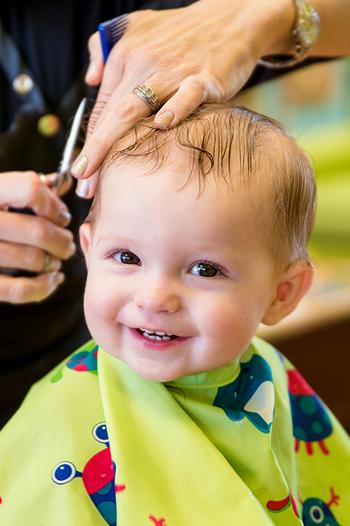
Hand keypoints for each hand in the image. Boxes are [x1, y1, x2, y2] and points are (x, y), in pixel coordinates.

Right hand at [0, 171, 75, 303]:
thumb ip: (28, 188)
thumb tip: (64, 182)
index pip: (30, 189)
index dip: (54, 204)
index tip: (62, 216)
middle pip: (37, 230)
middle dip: (62, 240)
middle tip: (67, 244)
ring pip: (32, 259)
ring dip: (54, 262)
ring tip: (57, 260)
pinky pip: (18, 290)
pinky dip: (43, 287)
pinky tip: (53, 280)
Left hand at [73, 0, 294, 196]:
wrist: (230, 17)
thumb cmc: (182, 31)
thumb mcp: (136, 26)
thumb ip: (105, 48)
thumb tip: (90, 80)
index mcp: (125, 57)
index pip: (102, 107)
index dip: (89, 141)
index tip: (80, 171)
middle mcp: (143, 63)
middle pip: (112, 114)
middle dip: (95, 152)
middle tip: (85, 186)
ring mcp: (173, 71)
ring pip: (136, 108)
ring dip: (115, 144)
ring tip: (105, 177)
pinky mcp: (204, 77)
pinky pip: (187, 95)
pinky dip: (175, 108)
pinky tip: (164, 126)